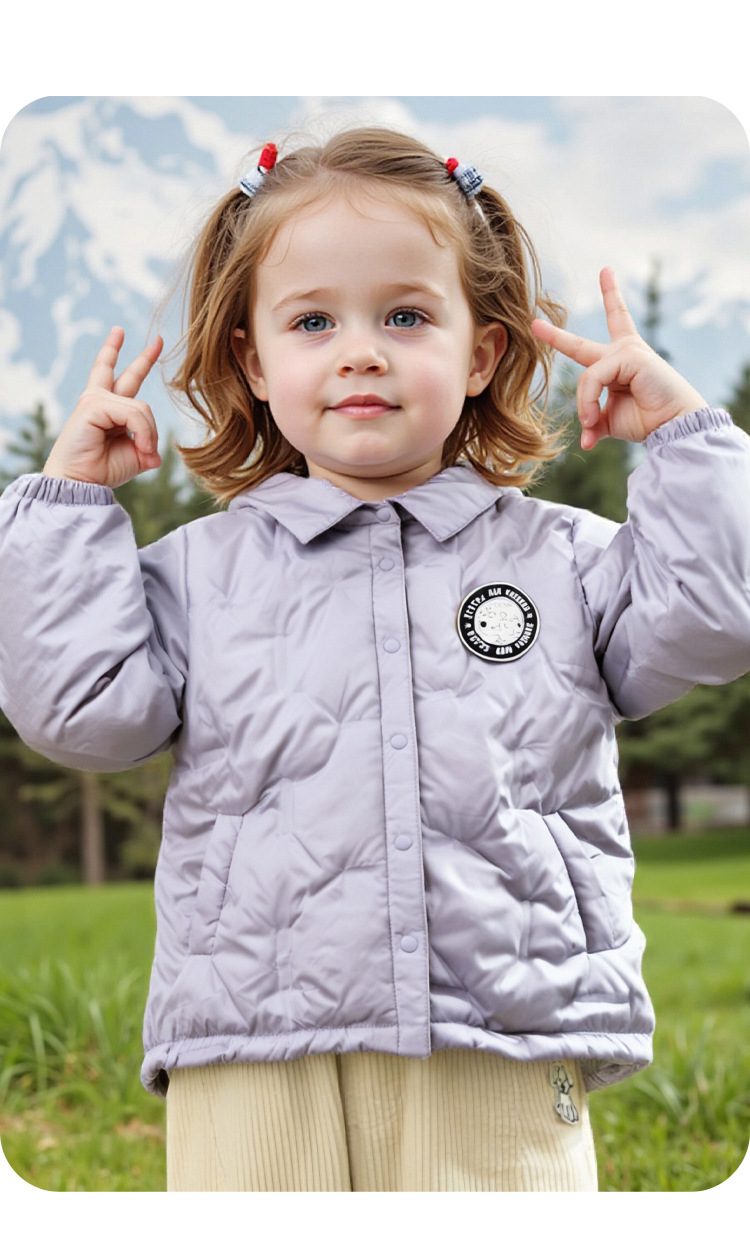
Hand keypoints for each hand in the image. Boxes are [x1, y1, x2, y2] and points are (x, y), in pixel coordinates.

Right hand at [42, 328, 162, 486]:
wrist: (80, 483)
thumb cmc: (101, 471)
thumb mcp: (134, 457)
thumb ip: (147, 444)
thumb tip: (156, 452)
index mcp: (108, 411)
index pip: (125, 381)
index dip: (140, 363)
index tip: (154, 345)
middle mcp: (100, 401)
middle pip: (125, 374)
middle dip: (144, 358)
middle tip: (159, 340)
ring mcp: (95, 400)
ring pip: (142, 408)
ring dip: (148, 433)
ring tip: (144, 451)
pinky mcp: (92, 405)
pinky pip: (134, 413)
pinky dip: (142, 431)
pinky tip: (140, 447)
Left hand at [531, 267, 706, 449]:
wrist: (673, 425)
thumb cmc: (649, 420)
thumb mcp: (613, 420)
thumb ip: (594, 420)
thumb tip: (584, 440)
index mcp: (622, 360)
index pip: (614, 323)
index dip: (611, 296)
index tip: (607, 272)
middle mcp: (623, 351)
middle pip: (581, 345)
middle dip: (555, 336)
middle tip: (533, 324)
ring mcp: (626, 351)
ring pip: (586, 377)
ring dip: (586, 405)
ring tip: (591, 422)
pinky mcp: (630, 355)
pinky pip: (593, 378)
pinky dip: (589, 401)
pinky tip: (594, 418)